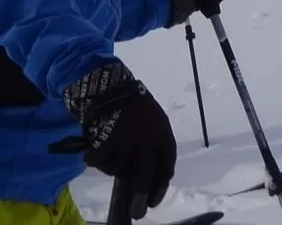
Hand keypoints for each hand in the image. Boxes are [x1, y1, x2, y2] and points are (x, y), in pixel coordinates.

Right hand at [61, 60, 175, 219]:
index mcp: (163, 135)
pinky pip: (100, 162)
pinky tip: (100, 145)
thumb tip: (152, 181)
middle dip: (139, 196)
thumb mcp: (156, 124)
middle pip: (143, 176)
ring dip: (114, 166)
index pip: (165, 168)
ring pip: (116, 170)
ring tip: (114, 147)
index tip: (152, 202)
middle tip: (137, 212)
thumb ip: (155, 149)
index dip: (159, 187)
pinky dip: (98, 158)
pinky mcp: (106, 140)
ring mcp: (125, 142)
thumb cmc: (138, 109)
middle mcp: (146, 140)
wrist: (115, 87)